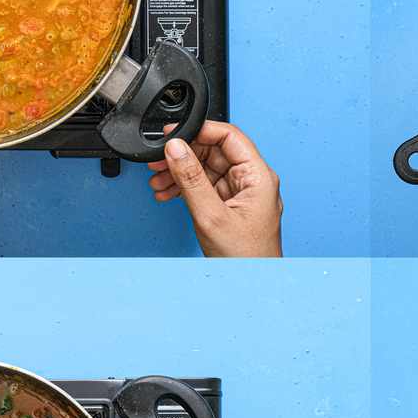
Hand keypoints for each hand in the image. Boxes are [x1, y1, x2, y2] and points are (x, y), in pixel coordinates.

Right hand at [146, 121, 282, 256]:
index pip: (229, 136)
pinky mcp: (230, 206)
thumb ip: (191, 178)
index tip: (174, 133)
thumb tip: (176, 148)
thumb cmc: (245, 258)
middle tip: (159, 160)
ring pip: (206, 169)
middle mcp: (252, 181)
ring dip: (180, 172)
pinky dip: (185, 187)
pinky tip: (168, 192)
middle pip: (214, 151)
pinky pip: (205, 186)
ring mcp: (241, 194)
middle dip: (184, 154)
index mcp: (258, 176)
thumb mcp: (211, 214)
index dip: (200, 130)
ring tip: (158, 180)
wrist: (250, 287)